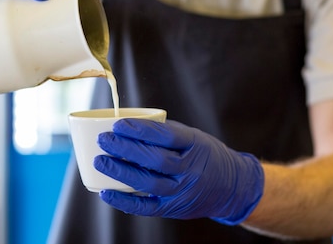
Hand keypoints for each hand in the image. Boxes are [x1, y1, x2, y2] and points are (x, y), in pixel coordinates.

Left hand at [95, 119, 263, 224]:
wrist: (231, 188)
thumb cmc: (205, 156)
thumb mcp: (194, 138)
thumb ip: (166, 134)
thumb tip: (129, 126)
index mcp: (196, 145)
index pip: (166, 136)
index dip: (141, 130)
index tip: (119, 124)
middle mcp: (190, 170)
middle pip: (155, 159)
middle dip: (126, 149)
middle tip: (104, 140)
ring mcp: (182, 191)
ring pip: (149, 182)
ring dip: (121, 171)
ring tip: (101, 161)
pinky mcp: (174, 209)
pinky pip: (147, 207)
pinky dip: (125, 201)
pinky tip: (106, 192)